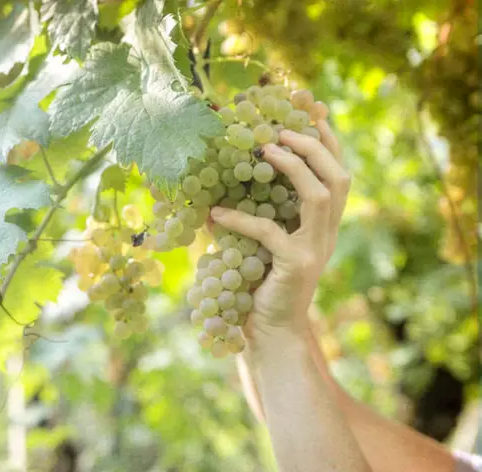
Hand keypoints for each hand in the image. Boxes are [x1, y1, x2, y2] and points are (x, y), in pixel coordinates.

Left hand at [209, 120, 348, 338]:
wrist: (268, 331)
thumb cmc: (260, 284)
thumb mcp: (258, 242)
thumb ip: (252, 213)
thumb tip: (215, 183)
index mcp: (323, 224)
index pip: (339, 174)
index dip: (329, 143)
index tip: (311, 115)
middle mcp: (327, 234)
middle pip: (339, 178)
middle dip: (313, 148)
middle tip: (280, 132)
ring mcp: (315, 249)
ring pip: (320, 195)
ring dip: (294, 168)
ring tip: (265, 150)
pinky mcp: (296, 265)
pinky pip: (270, 232)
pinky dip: (241, 218)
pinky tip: (214, 213)